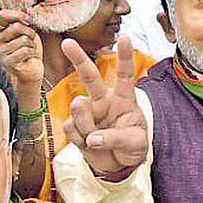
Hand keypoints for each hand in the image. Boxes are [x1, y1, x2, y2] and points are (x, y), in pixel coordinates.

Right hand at [0, 10, 43, 89]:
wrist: (31, 71)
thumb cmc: (28, 51)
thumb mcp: (26, 32)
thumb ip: (23, 21)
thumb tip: (27, 11)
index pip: (3, 15)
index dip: (18, 15)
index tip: (28, 21)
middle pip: (16, 27)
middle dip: (30, 32)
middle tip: (31, 40)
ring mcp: (0, 53)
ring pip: (23, 39)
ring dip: (32, 45)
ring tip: (29, 50)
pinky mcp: (8, 63)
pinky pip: (26, 50)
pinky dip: (32, 53)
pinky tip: (29, 57)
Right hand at [61, 36, 147, 173]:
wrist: (119, 165)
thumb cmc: (133, 147)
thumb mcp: (135, 143)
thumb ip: (116, 138)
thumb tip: (93, 138)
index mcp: (123, 99)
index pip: (124, 75)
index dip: (125, 57)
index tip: (125, 37)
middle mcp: (103, 101)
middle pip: (89, 76)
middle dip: (78, 58)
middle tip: (67, 43)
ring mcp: (88, 113)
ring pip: (78, 108)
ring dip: (86, 125)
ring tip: (96, 140)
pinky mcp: (75, 127)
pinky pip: (70, 128)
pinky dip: (80, 140)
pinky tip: (88, 144)